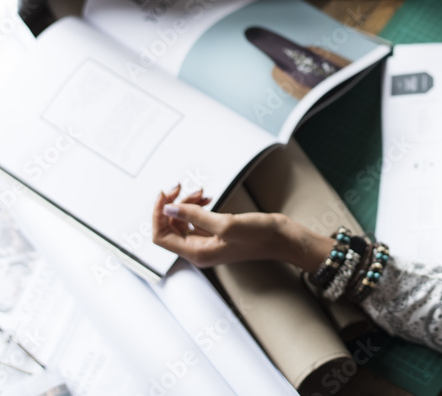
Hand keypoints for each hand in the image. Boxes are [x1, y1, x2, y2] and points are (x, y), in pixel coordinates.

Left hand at [152, 184, 284, 267]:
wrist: (283, 238)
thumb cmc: (261, 236)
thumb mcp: (226, 223)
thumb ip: (194, 216)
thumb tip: (168, 209)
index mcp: (197, 254)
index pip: (161, 236)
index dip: (158, 215)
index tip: (164, 196)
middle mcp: (199, 251)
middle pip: (170, 227)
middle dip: (173, 205)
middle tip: (181, 187)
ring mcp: (207, 243)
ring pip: (183, 220)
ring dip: (187, 203)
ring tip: (202, 193)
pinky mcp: (216, 234)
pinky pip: (197, 219)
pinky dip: (198, 206)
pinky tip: (208, 198)